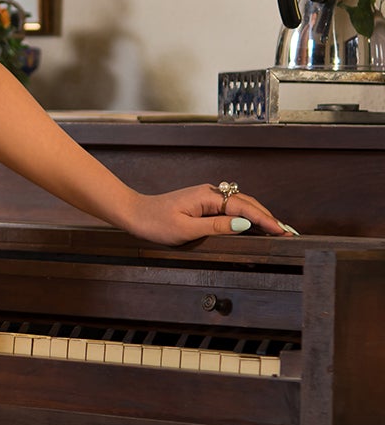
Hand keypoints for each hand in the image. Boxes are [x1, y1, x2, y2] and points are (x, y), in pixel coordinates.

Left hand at [121, 185, 293, 246]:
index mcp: (207, 197)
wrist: (135, 214)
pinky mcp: (204, 202)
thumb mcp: (185, 229)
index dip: (264, 219)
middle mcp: (210, 192)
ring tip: (278, 228)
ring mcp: (208, 196)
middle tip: (288, 231)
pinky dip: (247, 215)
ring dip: (260, 215)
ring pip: (241, 204)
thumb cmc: (155, 222)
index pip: (244, 207)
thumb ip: (216, 226)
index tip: (280, 230)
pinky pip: (231, 207)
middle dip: (269, 217)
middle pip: (247, 203)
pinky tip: (255, 223)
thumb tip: (243, 223)